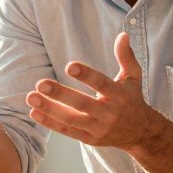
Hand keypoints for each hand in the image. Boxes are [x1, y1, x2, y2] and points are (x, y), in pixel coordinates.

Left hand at [25, 32, 163, 150]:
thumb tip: (123, 34)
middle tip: (40, 83)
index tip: (69, 66)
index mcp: (119, 95)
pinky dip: (50, 123)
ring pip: (71, 119)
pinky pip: (67, 131)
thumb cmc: (132, 99)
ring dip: (49, 109)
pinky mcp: (89, 139)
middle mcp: (108, 113)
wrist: (141, 133)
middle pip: (81, 103)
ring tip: (31, 96)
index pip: (101, 84)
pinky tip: (34, 112)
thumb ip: (125, 56)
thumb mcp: (133, 77)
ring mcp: (98, 128)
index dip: (86, 75)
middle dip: (60, 94)